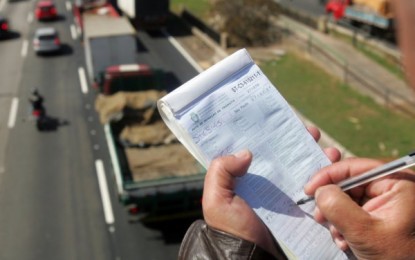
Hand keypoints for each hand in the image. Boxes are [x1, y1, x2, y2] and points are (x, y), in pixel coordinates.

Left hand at [202, 127, 340, 255]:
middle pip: (283, 154)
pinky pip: (313, 187)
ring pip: (301, 167)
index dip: (269, 133)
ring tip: (328, 151)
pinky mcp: (299, 206)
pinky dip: (325, 176)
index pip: (257, 149)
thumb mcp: (217, 199)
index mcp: (244, 177)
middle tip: (312, 132)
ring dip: (316, 155)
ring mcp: (283, 194)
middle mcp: (265, 182)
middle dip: (299, 139)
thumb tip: (246, 152)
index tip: (283, 119)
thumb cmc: (232, 229)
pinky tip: (333, 166)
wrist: (251, 258)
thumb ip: (221, 171)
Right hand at [305, 158, 414, 258]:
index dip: (328, 176)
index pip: (355, 167)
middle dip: (332, 202)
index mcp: (398, 182)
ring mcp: (388, 202)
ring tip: (338, 236)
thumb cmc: (398, 257)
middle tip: (320, 216)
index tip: (309, 189)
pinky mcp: (381, 215)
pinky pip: (355, 211)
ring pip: (349, 198)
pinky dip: (344, 225)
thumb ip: (339, 207)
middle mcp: (393, 187)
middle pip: (350, 183)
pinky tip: (345, 241)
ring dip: (337, 217)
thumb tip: (320, 190)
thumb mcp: (364, 232)